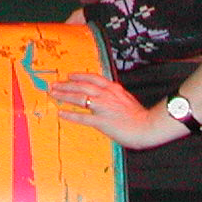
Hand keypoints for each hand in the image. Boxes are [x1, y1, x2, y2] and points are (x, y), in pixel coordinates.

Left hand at [49, 73, 171, 147]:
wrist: (148, 126)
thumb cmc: (140, 116)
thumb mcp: (127, 99)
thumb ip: (116, 96)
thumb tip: (109, 96)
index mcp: (113, 88)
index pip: (92, 77)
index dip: (79, 76)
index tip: (69, 75)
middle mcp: (106, 95)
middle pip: (81, 86)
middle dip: (66, 85)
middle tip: (54, 84)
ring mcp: (102, 107)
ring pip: (79, 98)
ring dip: (64, 95)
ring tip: (54, 94)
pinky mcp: (101, 121)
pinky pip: (82, 117)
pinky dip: (70, 114)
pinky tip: (61, 113)